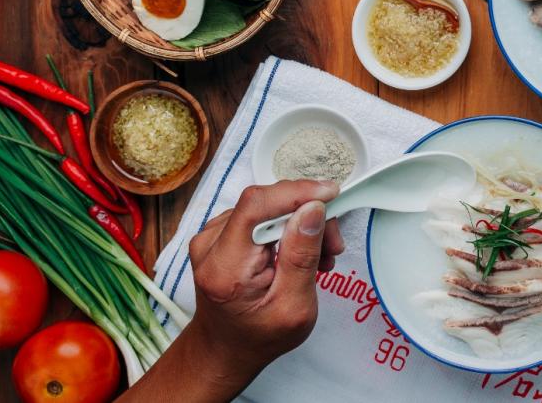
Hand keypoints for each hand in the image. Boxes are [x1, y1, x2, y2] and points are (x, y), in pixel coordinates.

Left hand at [120, 180, 345, 402]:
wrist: (225, 349)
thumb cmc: (259, 336)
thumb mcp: (294, 307)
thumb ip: (303, 255)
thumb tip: (313, 208)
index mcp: (225, 267)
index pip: (256, 206)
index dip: (297, 192)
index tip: (332, 195)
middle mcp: (210, 245)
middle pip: (266, 203)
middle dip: (307, 214)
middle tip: (332, 245)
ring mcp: (210, 236)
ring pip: (267, 206)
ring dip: (300, 222)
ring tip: (319, 254)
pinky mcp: (218, 232)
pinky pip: (259, 213)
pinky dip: (286, 226)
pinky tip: (298, 250)